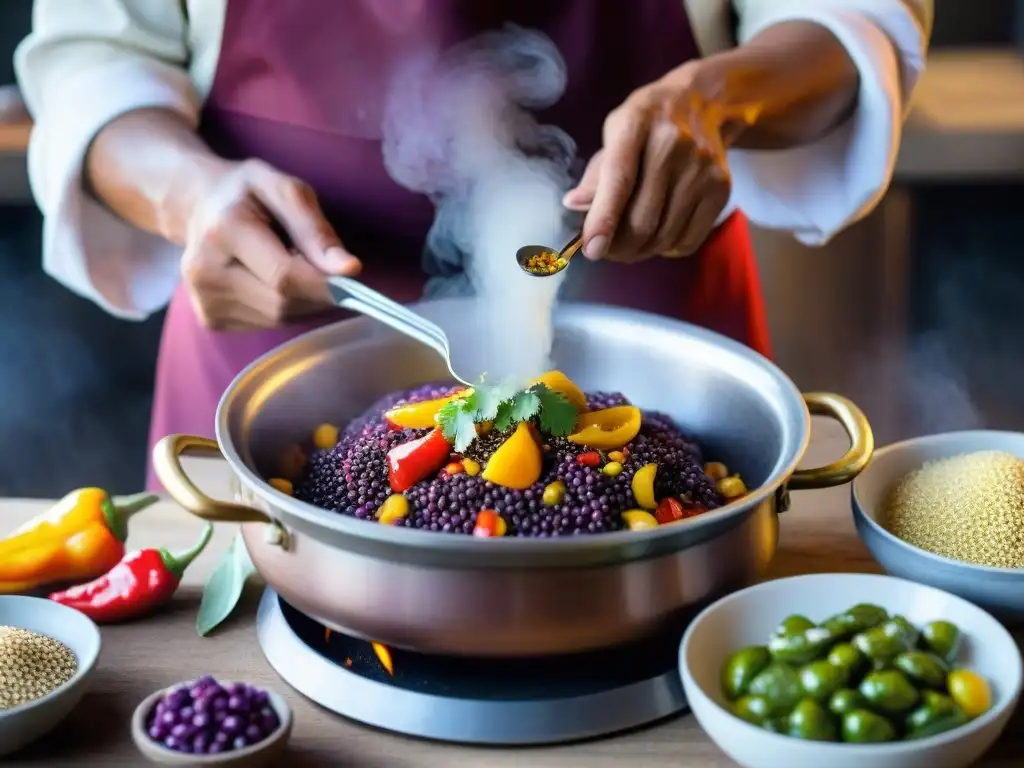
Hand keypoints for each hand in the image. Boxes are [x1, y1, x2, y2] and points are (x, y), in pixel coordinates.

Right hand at [181, 159, 361, 330]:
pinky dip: (283, 308)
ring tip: (293, 267)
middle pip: (282, 303)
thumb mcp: (287, 191)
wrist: (200, 206)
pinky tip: (273, 282)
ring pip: (277, 318)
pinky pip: (266, 325)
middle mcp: (204, 270)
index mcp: (223, 230)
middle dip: (315, 292)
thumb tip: (350, 270)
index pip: (284, 276)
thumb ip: (317, 231)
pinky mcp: (209, 319)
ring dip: (302, 301)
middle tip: (324, 268)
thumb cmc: (249, 194)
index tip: (352, 278)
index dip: (324, 284)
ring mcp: (203, 300)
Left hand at [563, 65, 758, 262]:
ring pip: (664, 236)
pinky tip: (658, 235)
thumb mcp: (615, 132)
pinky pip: (688, 241)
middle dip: (618, 247)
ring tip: (628, 244)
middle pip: (643, 220)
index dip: (604, 218)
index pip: (619, 179)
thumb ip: (595, 172)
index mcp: (636, 125)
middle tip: (605, 251)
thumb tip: (573, 205)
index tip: (592, 250)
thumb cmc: (647, 124)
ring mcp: (701, 169)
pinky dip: (666, 249)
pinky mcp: (721, 189)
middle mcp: (673, 146)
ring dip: (640, 251)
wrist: (703, 103)